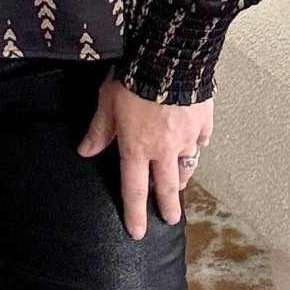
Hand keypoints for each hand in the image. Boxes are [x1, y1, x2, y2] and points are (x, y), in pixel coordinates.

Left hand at [76, 72, 211, 240]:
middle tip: (171, 219)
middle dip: (168, 206)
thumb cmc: (133, 78)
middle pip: (167, 187)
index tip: (138, 232)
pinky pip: (202, 140)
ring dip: (183, 177)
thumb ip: (99, 131)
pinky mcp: (203, 121)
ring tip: (181, 184)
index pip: (134, 190)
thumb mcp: (107, 104)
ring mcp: (187, 137)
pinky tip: (197, 144)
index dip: (135, 213)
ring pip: (187, 166)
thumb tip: (85, 151)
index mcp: (137, 148)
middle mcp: (164, 149)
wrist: (168, 57)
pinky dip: (198, 145)